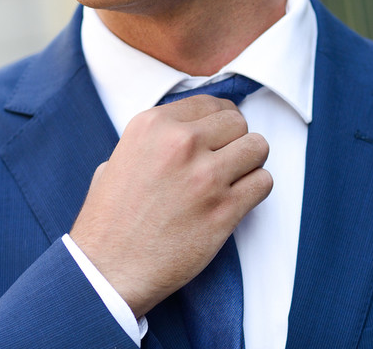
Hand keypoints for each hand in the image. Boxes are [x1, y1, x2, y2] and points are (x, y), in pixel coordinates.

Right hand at [69, 95, 271, 317]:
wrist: (108, 269)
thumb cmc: (109, 220)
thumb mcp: (117, 160)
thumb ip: (152, 142)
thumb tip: (180, 133)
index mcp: (152, 125)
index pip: (209, 103)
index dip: (217, 120)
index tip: (218, 135)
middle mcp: (180, 143)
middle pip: (237, 121)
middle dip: (234, 140)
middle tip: (224, 161)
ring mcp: (205, 175)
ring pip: (257, 146)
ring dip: (249, 162)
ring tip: (233, 178)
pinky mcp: (224, 209)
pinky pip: (263, 182)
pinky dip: (255, 189)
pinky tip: (236, 200)